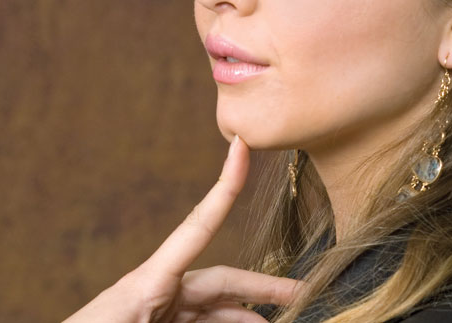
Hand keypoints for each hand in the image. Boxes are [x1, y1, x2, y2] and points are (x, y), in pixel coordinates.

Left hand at [63, 136, 303, 322]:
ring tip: (288, 320)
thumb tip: (236, 318)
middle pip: (223, 280)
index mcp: (148, 283)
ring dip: (249, 316)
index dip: (224, 186)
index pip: (198, 226)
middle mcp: (158, 290)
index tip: (240, 145)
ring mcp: (159, 309)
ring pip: (216, 307)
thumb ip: (182, 318)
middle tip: (304, 292)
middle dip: (265, 286)